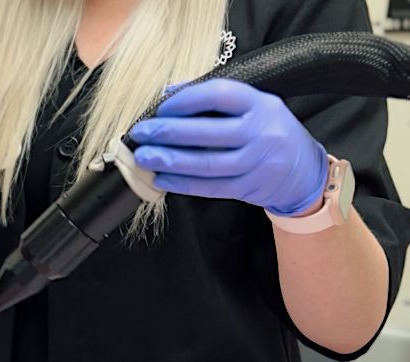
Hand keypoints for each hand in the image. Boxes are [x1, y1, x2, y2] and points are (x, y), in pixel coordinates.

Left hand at [129, 79, 328, 216]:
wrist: (304, 170)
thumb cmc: (267, 131)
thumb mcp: (252, 106)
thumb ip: (213, 98)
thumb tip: (167, 91)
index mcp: (260, 103)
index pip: (219, 95)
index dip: (186, 100)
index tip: (160, 108)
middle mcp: (262, 131)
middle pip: (208, 132)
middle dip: (168, 133)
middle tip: (140, 134)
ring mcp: (258, 162)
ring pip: (207, 163)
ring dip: (169, 161)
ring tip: (143, 158)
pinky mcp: (251, 187)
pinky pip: (210, 187)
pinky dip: (182, 183)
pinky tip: (161, 178)